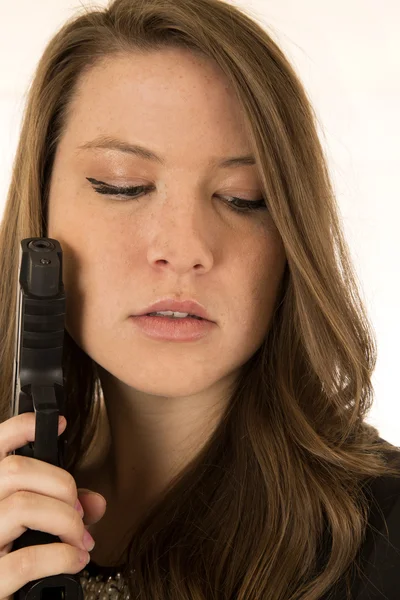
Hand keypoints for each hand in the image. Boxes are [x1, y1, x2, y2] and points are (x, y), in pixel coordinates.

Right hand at [0, 412, 105, 598]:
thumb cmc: (11, 561)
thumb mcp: (32, 529)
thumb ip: (60, 509)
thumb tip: (96, 502)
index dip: (21, 427)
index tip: (59, 424)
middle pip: (15, 470)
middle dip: (61, 485)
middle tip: (78, 510)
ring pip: (23, 505)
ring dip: (65, 520)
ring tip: (79, 538)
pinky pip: (28, 558)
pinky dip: (63, 556)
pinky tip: (75, 561)